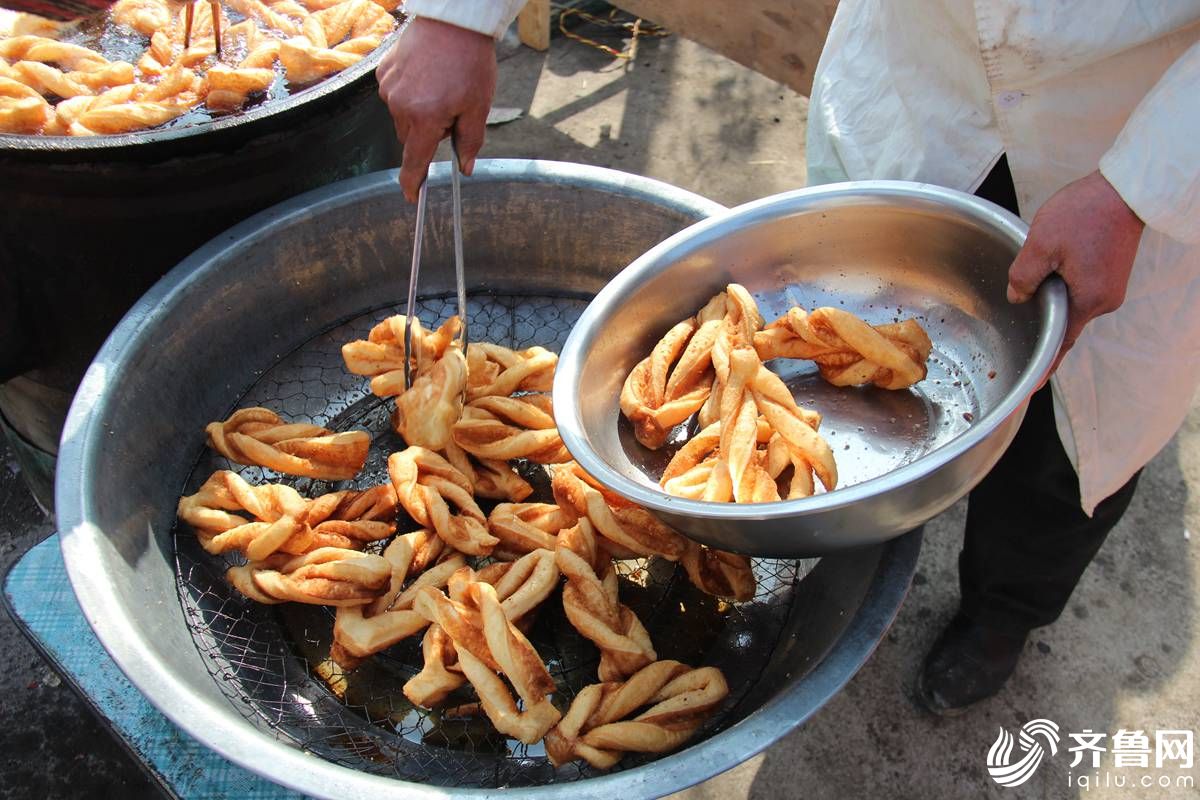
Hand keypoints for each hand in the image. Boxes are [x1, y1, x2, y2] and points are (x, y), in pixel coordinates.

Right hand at [376, 18, 496, 200]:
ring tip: (440, 87)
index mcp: (425, 118)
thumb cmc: (470, 62)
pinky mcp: (383, 72)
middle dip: (429, 133)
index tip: (411, 198)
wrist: (453, 20)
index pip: (414, 160)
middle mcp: (400, 106)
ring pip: (403, 117)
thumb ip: (471, 141)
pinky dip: (410, 94)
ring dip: (419, 114)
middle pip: (411, 138)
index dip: (412, 182)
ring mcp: (389, 88)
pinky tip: (426, 76)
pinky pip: (395, 96)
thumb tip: (466, 168)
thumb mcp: (479, 106)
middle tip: (453, 109)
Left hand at [1006, 170, 1144, 372]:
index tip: (1032, 383)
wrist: (1123, 189)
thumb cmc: (1085, 213)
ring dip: (1051, 298)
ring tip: (1032, 283)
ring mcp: (1110, 286)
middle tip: (1015, 321)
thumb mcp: (1041, 245)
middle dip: (1041, 322)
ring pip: (1071, 304)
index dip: (1045, 364)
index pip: (1061, 343)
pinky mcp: (1110, 273)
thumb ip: (1024, 277)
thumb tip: (1016, 298)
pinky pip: (1081, 289)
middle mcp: (1104, 300)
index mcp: (1088, 300)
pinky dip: (1062, 286)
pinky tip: (1049, 272)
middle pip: (1064, 323)